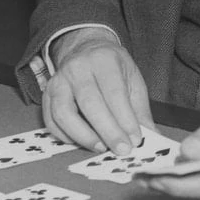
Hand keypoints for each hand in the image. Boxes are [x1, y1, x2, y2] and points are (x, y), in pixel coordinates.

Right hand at [42, 27, 154, 155]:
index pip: (114, 93)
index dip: (125, 119)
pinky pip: (51, 120)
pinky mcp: (47, 94)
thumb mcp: (132, 79)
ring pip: (64, 112)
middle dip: (107, 131)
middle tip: (121, 150)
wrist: (86, 50)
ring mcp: (58, 80)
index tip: (135, 140)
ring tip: (101, 148)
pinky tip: (81, 142)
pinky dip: (64, 136)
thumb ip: (140, 109)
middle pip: (90, 103)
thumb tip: (152, 136)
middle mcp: (78, 68)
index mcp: (104, 60)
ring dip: (83, 136)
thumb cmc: (113, 68)